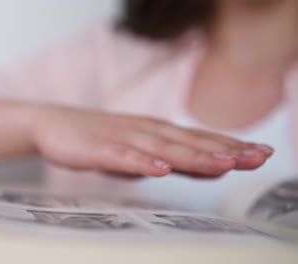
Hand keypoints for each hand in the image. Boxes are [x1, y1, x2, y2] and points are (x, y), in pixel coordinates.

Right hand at [32, 105, 272, 178]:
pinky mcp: (98, 148)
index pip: (198, 139)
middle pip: (188, 142)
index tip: (261, 153)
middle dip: (224, 149)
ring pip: (161, 149)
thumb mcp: (140, 150)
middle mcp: (143, 131)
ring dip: (192, 155)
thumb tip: (210, 167)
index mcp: (155, 131)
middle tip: (258, 156)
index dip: (229, 146)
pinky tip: (160, 170)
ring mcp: (121, 138)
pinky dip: (142, 163)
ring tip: (222, 163)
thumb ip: (172, 158)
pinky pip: (122, 157)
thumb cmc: (98, 138)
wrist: (52, 124)